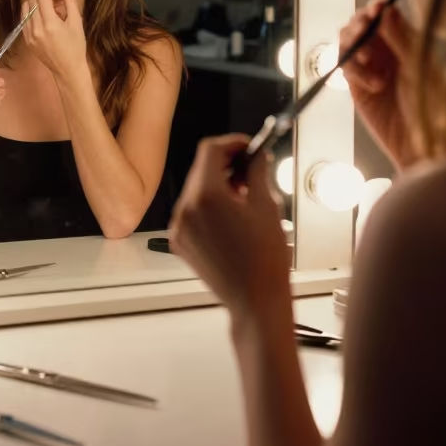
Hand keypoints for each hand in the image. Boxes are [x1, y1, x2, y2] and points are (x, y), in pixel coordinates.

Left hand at [22, 0, 87, 82]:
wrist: (68, 69)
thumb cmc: (76, 46)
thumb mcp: (76, 21)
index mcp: (50, 24)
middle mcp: (36, 29)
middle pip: (32, 0)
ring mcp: (29, 35)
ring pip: (25, 8)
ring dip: (36, 3)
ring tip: (50, 8)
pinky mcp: (26, 40)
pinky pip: (25, 20)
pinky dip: (32, 13)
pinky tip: (45, 18)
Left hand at [170, 136, 290, 322]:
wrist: (255, 301)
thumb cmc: (265, 262)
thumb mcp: (266, 207)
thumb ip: (257, 172)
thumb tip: (255, 155)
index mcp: (206, 198)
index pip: (209, 150)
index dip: (231, 143)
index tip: (247, 146)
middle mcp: (185, 210)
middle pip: (200, 169)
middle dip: (225, 164)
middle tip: (250, 168)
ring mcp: (179, 227)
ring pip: (195, 190)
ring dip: (217, 185)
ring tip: (244, 196)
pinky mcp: (180, 242)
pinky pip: (191, 211)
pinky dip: (208, 206)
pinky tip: (231, 216)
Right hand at [339, 0, 419, 168]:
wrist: (425, 142)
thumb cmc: (433, 105)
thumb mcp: (419, 66)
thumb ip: (400, 37)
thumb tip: (385, 8)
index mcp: (404, 40)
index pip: (383, 14)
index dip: (375, 8)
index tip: (376, 8)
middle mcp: (385, 50)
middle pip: (359, 25)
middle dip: (358, 25)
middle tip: (362, 30)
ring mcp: (369, 68)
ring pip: (347, 44)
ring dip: (353, 46)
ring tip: (367, 58)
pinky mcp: (357, 87)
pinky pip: (345, 69)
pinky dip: (355, 72)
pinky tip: (374, 85)